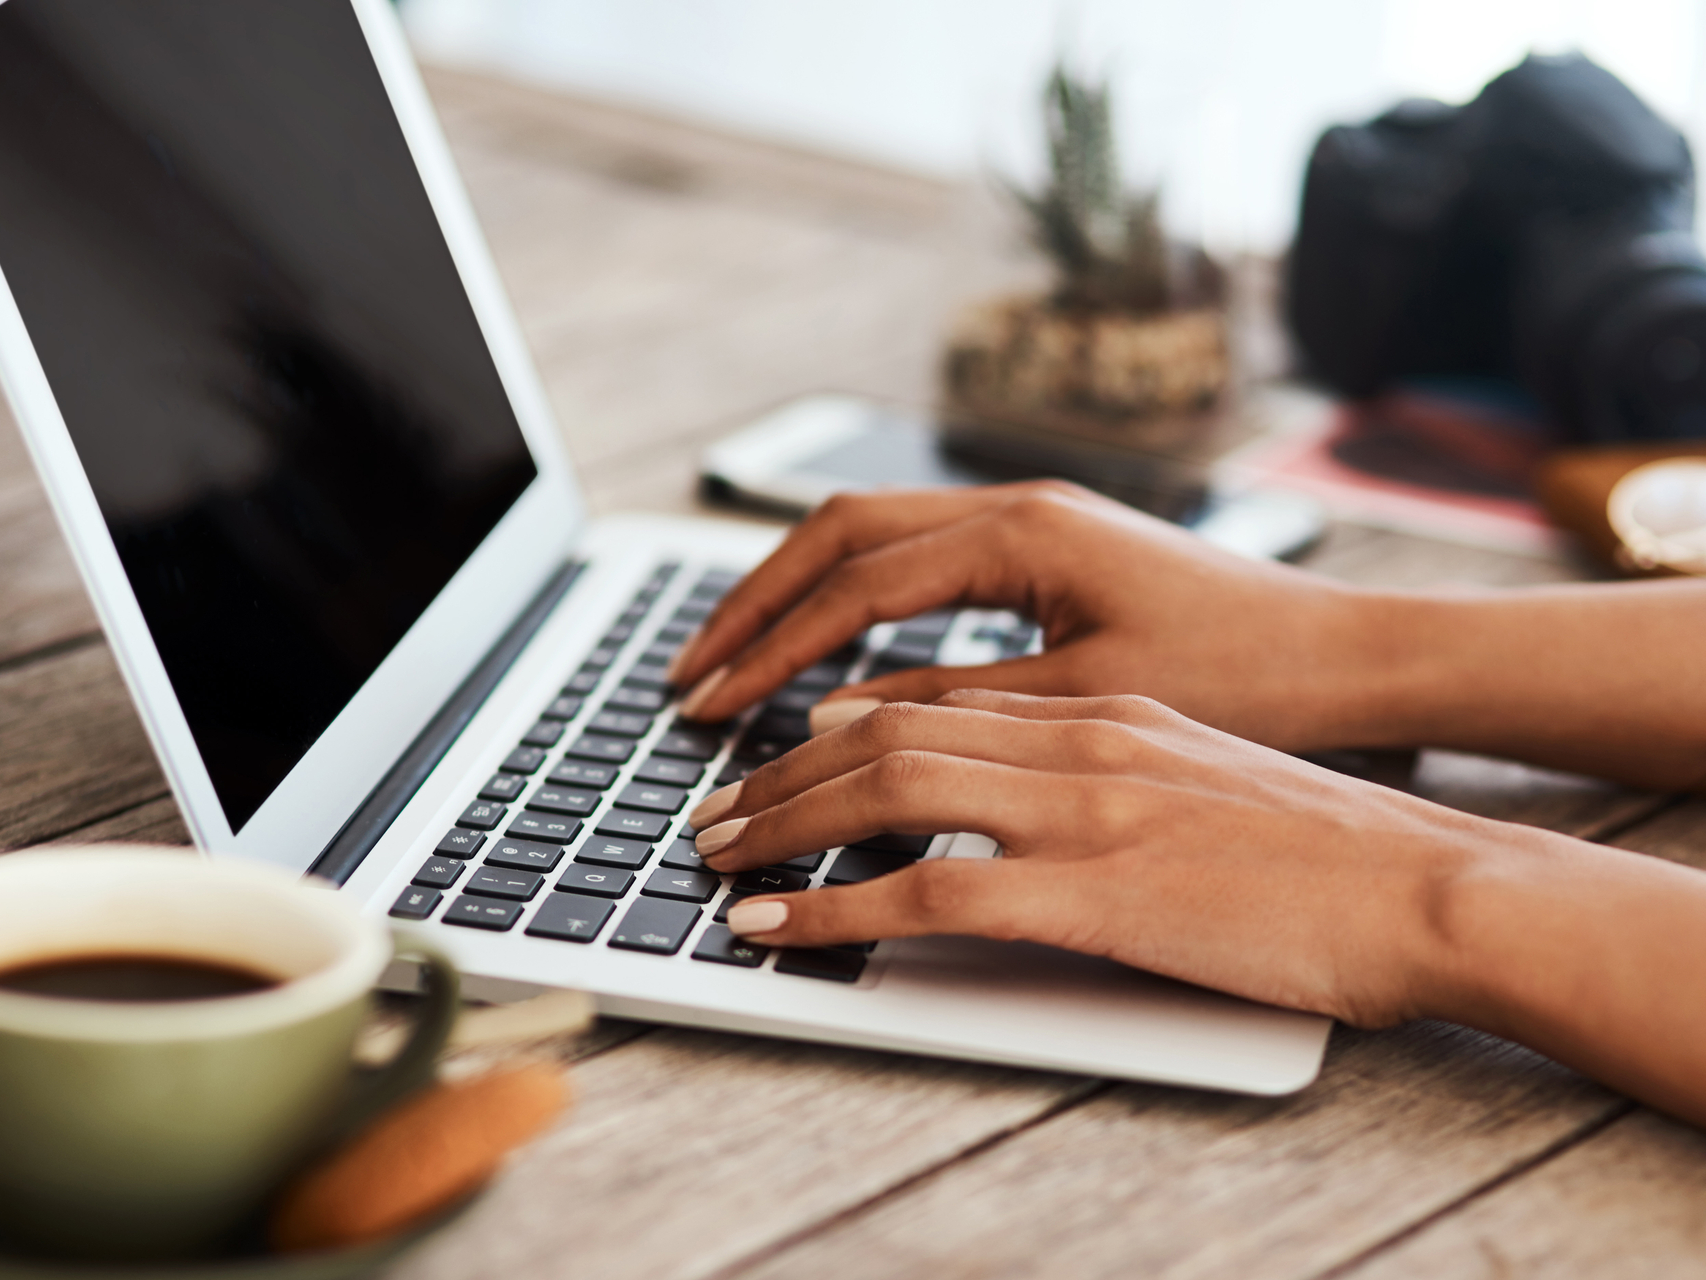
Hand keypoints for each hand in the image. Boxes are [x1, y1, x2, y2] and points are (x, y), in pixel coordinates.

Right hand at [670, 483, 1387, 753]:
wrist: (1349, 656)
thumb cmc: (1246, 674)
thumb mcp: (1089, 702)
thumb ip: (958, 706)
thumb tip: (837, 721)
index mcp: (1022, 530)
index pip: (854, 582)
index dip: (772, 646)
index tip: (711, 703)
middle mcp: (1014, 505)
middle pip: (837, 534)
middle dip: (754, 605)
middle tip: (690, 675)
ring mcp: (1027, 520)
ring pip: (870, 539)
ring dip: (795, 599)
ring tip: (733, 662)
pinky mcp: (1042, 549)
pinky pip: (913, 561)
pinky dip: (851, 602)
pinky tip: (828, 652)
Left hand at [687, 690, 1532, 1027]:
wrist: (1429, 884)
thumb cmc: (1325, 847)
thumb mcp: (1198, 774)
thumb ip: (1100, 765)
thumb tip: (1015, 784)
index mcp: (1102, 706)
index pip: (933, 695)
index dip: (833, 721)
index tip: (777, 751)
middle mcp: (1077, 737)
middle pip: (883, 726)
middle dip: (779, 765)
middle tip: (710, 804)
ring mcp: (1081, 807)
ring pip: (884, 787)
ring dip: (779, 820)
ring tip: (711, 852)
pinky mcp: (1093, 889)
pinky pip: (926, 894)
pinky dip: (832, 910)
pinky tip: (773, 927)